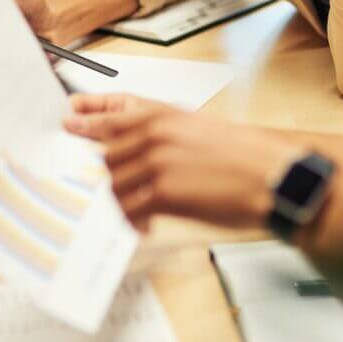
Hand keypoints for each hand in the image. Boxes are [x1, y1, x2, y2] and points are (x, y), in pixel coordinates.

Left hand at [64, 96, 297, 231]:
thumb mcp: (203, 130)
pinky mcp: (165, 192)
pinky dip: (134, 223)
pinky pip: (130, 211)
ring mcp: (159, 162)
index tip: (69, 121)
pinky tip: (147, 226)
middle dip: (113, 178)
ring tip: (142, 214)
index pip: (114, 115)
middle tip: (127, 193)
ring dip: (124, 205)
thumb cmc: (246, 157)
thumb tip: (138, 149)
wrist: (273, 177)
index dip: (88, 120)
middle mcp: (158, 135)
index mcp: (168, 116)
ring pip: (115, 187)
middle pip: (108, 157)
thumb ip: (167, 134)